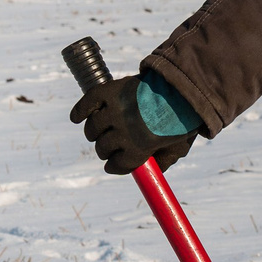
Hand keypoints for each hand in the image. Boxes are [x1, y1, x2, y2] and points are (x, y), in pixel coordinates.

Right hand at [70, 74, 194, 175]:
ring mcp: (116, 110)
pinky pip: (87, 103)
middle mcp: (125, 130)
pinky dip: (79, 111)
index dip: (115, 166)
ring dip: (93, 133)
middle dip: (105, 150)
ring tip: (99, 131)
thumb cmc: (183, 120)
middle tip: (109, 145)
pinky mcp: (111, 91)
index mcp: (140, 147)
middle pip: (103, 147)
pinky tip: (76, 118)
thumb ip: (164, 162)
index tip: (114, 164)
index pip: (117, 165)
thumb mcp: (178, 147)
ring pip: (93, 128)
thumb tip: (151, 173)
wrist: (184, 87)